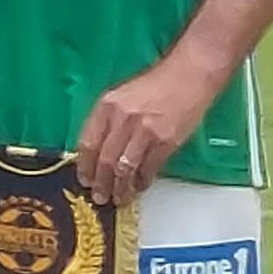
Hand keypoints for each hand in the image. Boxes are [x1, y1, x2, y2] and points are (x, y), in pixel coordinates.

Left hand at [73, 54, 217, 204]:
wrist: (188, 75)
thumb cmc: (156, 85)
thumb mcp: (122, 97)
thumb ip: (108, 121)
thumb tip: (98, 151)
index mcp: (106, 107)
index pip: (87, 143)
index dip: (84, 166)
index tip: (84, 180)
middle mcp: (122, 119)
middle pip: (104, 159)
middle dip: (100, 183)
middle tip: (99, 197)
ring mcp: (144, 131)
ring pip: (124, 168)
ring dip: (120, 188)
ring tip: (118, 198)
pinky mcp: (165, 140)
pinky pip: (148, 168)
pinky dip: (142, 181)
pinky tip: (139, 187)